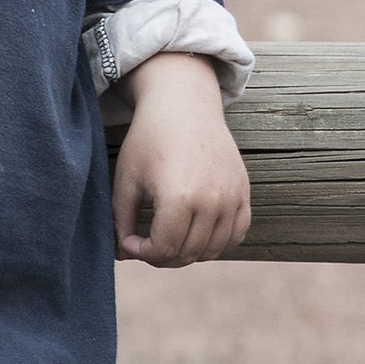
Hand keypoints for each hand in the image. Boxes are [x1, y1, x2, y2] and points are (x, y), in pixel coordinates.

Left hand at [112, 51, 252, 265]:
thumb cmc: (149, 141)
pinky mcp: (243, 192)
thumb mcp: (126, 181)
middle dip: (161, 257)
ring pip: (213, 250)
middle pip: (188, 254)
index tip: (129, 241)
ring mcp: (232, 197)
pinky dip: (217, 243)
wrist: (184, 106)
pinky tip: (196, 234)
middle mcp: (212, 200)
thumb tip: (122, 254)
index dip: (141, 252)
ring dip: (188, 253)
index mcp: (179, 198)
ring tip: (168, 239)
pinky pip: (236, 235)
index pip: (164, 249)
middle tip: (146, 243)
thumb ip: (121, 221)